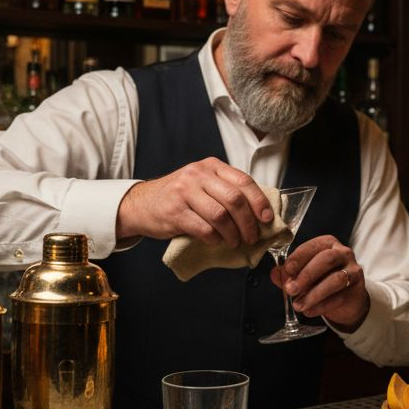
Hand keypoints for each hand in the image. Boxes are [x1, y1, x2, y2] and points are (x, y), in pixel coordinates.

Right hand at [115, 157, 273, 245]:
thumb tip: (259, 212)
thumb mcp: (202, 184)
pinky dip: (214, 239)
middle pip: (234, 200)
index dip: (259, 202)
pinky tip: (216, 241)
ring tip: (235, 242)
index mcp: (210, 166)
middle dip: (248, 223)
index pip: (243, 181)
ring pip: (221, 215)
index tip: (267, 219)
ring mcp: (184, 192)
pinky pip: (204, 229)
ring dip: (233, 234)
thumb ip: (225, 190)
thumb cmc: (179, 197)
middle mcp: (197, 175)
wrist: (141, 204)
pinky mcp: (174, 212)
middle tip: (252, 237)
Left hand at [270, 235, 369, 331]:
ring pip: (335, 280)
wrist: (347, 298)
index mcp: (327, 244)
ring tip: (298, 305)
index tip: (287, 271)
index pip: (312, 246)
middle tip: (291, 290)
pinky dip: (322, 306)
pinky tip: (309, 311)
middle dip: (306, 275)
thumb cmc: (322, 280)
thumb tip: (275, 273)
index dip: (298, 258)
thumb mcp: (303, 275)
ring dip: (314, 294)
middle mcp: (342, 253)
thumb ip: (288, 274)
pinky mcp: (357, 288)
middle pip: (326, 260)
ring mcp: (353, 270)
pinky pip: (339, 297)